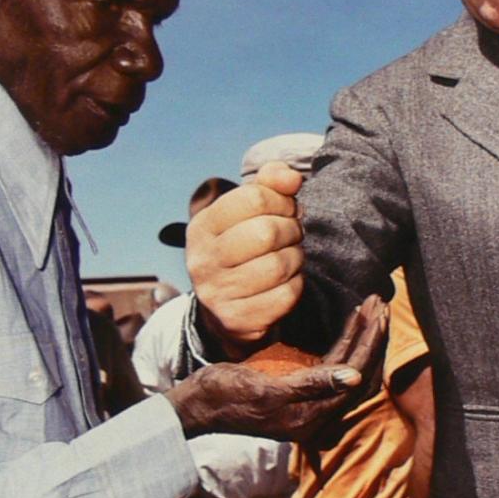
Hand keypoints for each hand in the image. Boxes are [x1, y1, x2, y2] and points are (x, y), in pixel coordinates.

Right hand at [168, 297, 383, 439]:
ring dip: (362, 337)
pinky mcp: (300, 389)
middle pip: (358, 373)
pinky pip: (333, 365)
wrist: (198, 404)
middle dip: (372, 337)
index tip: (377, 312)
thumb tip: (353, 377)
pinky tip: (351, 323)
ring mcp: (310, 402)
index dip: (370, 344)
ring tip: (372, 306)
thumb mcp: (266, 388)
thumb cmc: (225, 395)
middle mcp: (317, 413)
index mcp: (312, 418)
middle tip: (380, 302)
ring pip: (349, 367)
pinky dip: (345, 342)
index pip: (355, 377)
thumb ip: (310, 384)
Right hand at [186, 162, 306, 344]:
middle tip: (291, 236)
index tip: (285, 210)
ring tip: (289, 258)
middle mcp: (203, 260)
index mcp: (202, 226)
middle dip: (291, 231)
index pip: (254, 198)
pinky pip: (285, 295)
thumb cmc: (244, 249)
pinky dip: (295, 285)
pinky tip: (286, 282)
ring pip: (278, 265)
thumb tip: (292, 177)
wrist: (226, 310)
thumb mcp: (247, 214)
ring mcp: (217, 293)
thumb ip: (269, 185)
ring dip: (295, 258)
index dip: (282, 201)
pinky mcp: (237, 320)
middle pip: (266, 232)